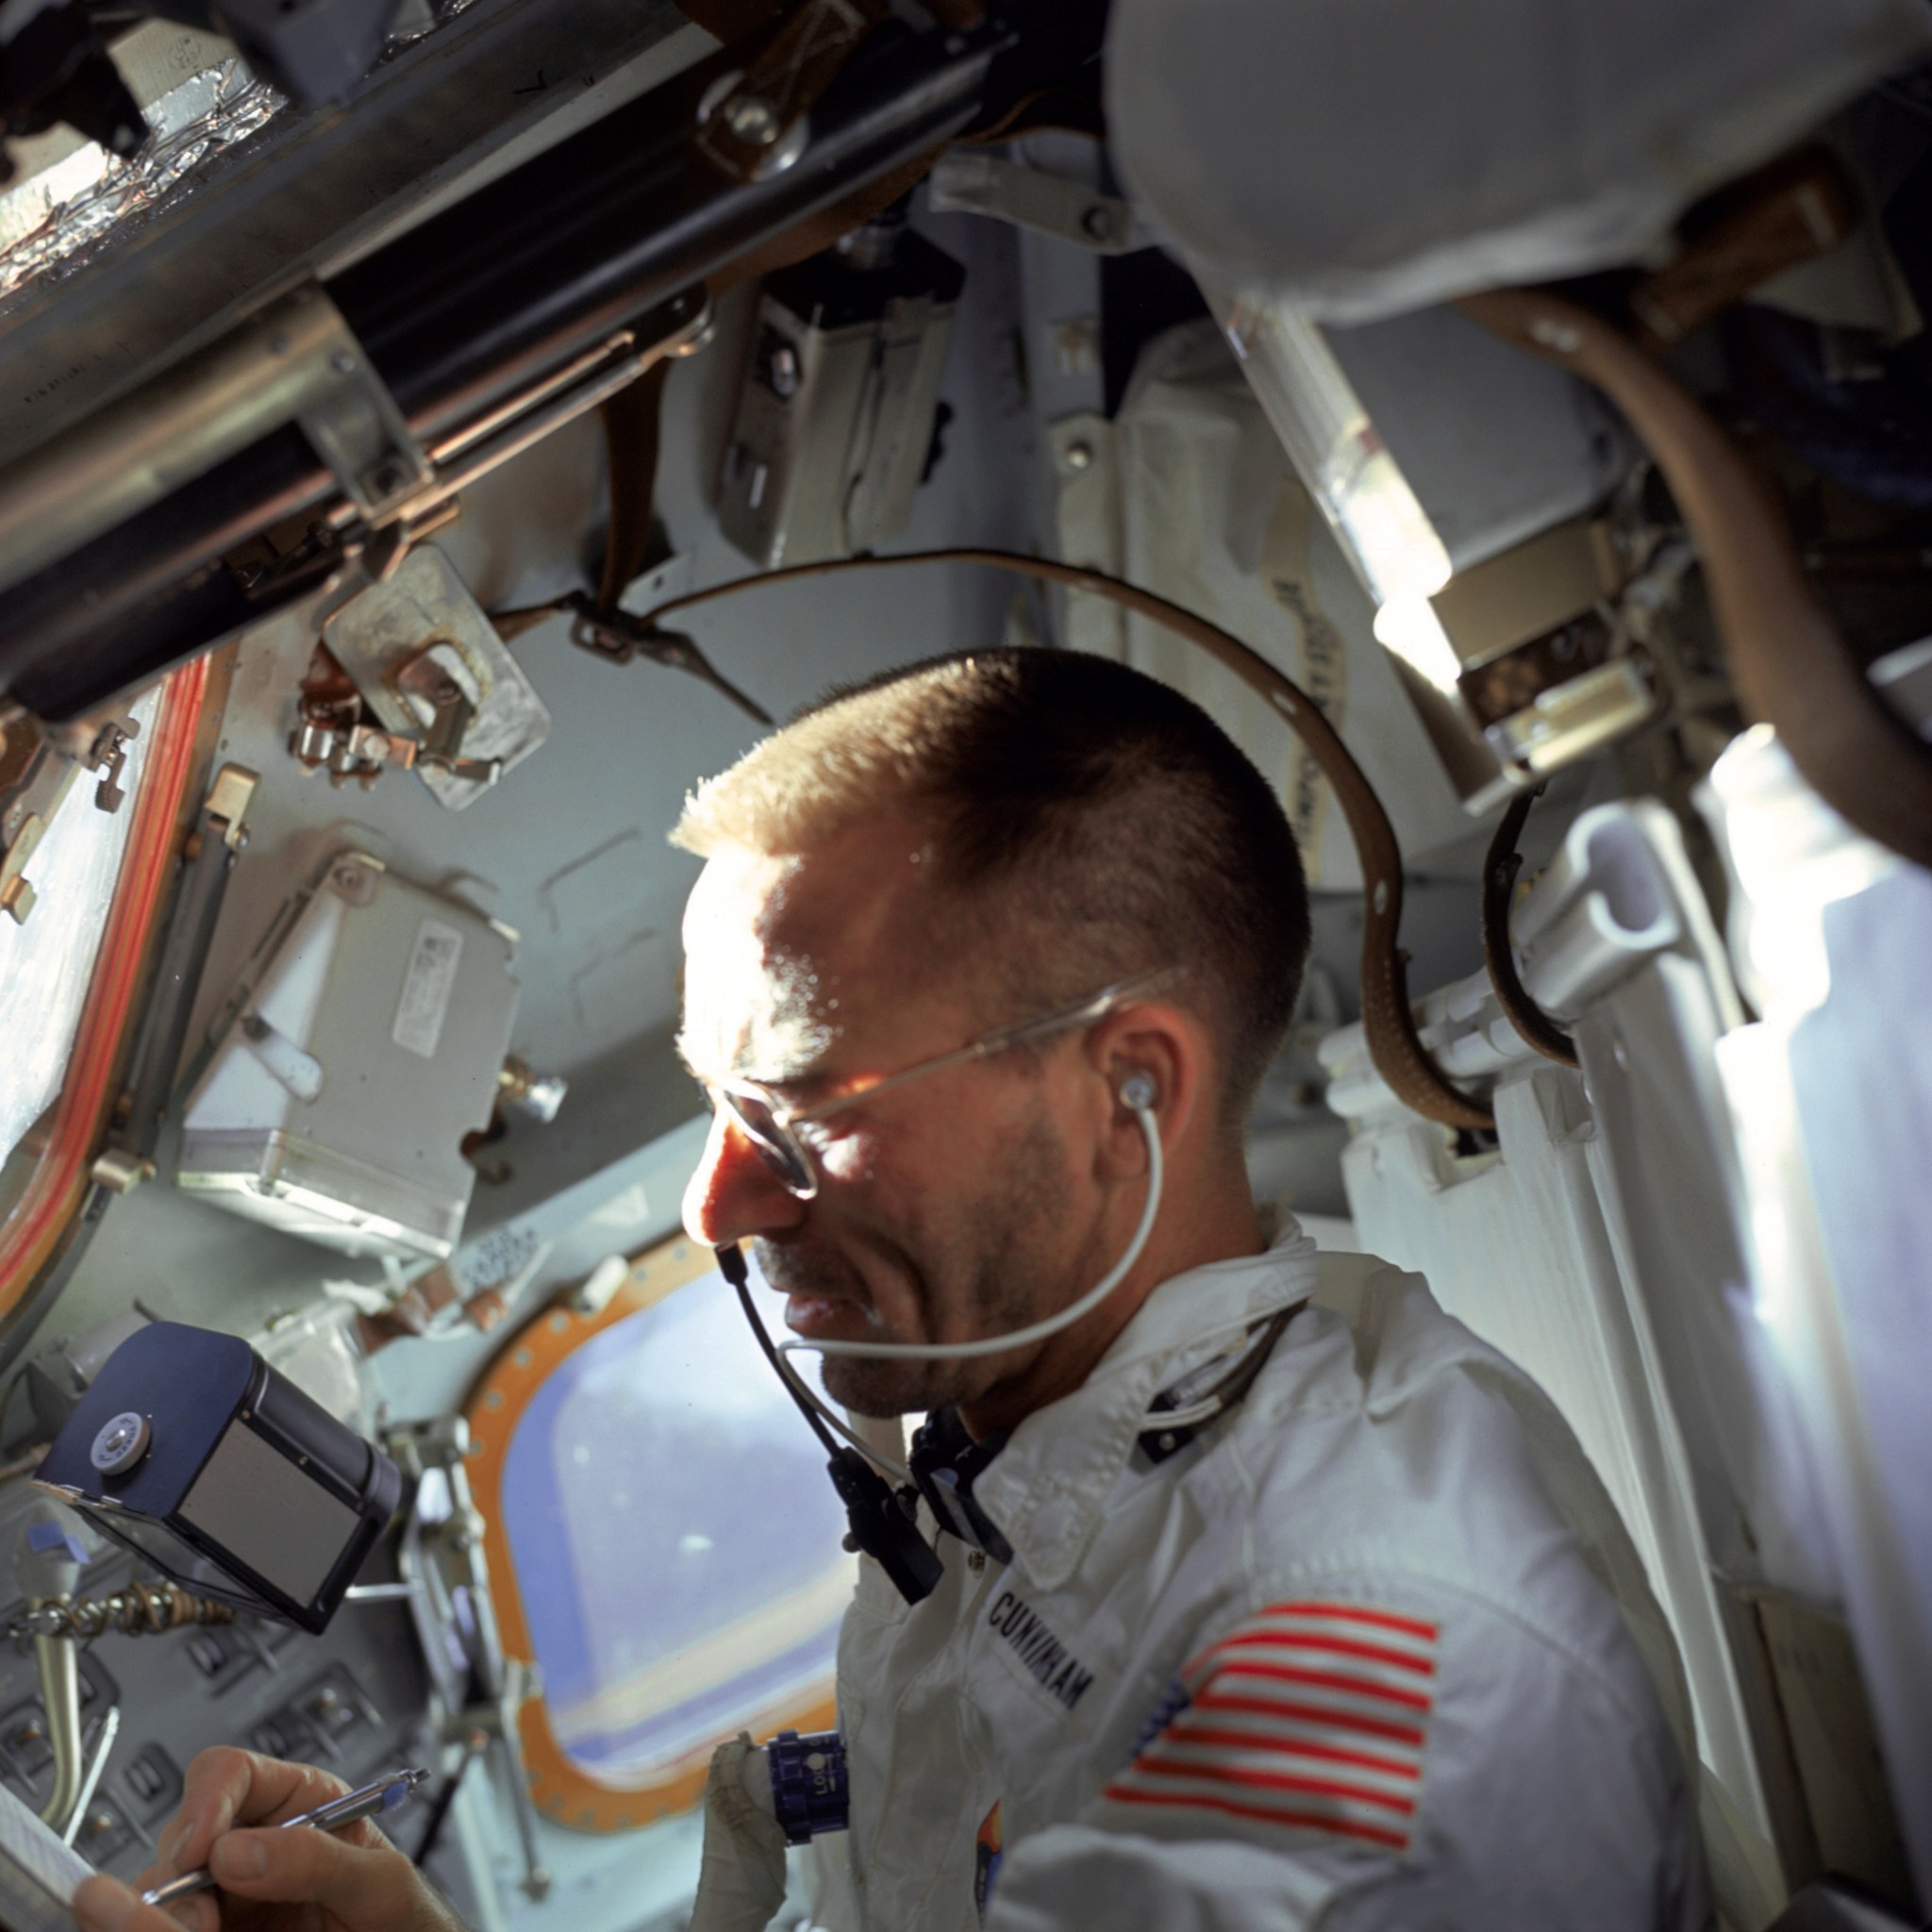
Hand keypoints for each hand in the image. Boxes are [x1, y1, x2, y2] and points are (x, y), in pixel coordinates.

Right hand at [73, 1750, 459, 1931]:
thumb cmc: (405, 1917)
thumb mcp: (381, 1883)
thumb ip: (319, 1859)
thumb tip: (237, 1851)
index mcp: (298, 1804)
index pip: (229, 1773)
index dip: (205, 1802)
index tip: (200, 1849)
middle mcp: (253, 1844)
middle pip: (182, 1835)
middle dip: (180, 1875)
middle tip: (201, 1919)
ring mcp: (228, 1895)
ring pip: (163, 1890)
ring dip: (171, 1914)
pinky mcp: (218, 1931)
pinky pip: (170, 1926)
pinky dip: (170, 1931)